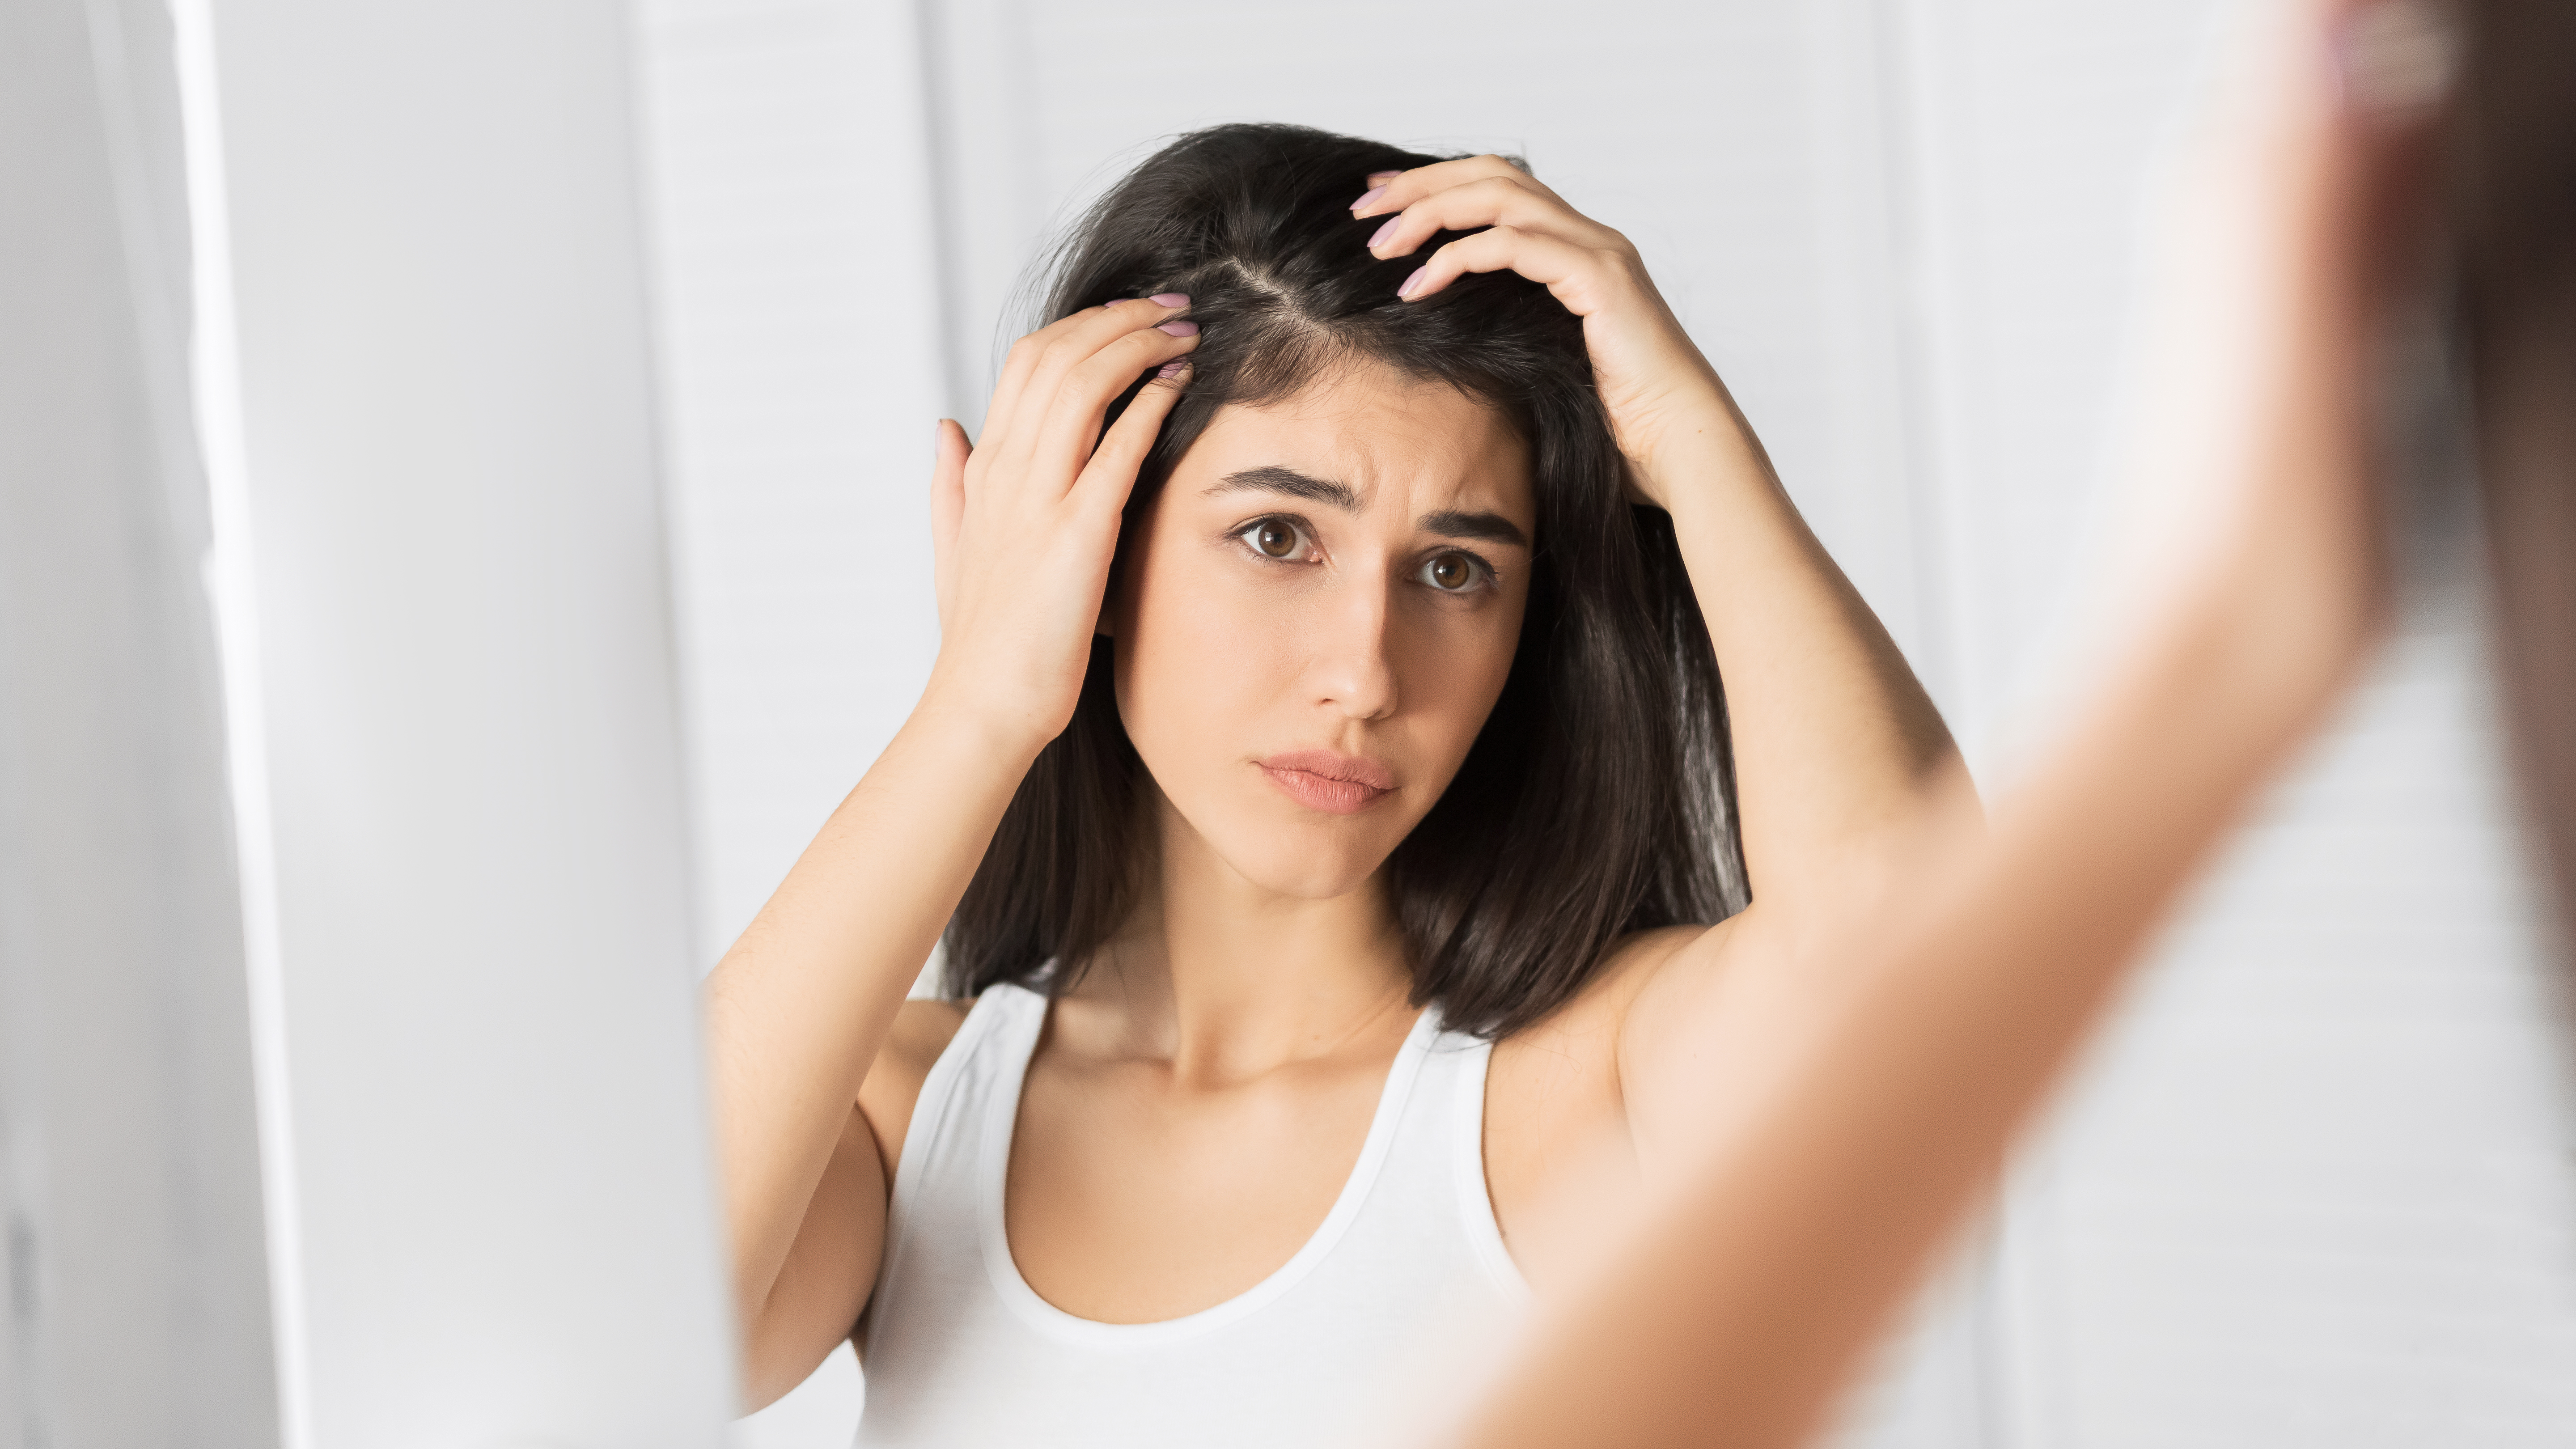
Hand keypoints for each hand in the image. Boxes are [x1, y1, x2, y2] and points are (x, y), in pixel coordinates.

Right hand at [923, 296, 1198, 750]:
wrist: (982, 702)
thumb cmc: (980, 637)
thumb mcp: (954, 546)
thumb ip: (948, 483)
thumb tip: (945, 427)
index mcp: (984, 469)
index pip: (1026, 362)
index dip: (1081, 326)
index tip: (1128, 316)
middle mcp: (1006, 470)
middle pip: (1057, 355)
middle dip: (1119, 318)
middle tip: (1171, 306)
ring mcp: (1039, 498)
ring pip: (1084, 384)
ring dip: (1140, 345)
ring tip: (1184, 330)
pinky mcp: (1076, 533)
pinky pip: (1116, 448)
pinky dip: (1150, 405)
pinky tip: (1181, 383)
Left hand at [1350, 159, 1737, 507]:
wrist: (1678, 448)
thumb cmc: (1612, 425)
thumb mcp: (1538, 364)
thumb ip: (1501, 333)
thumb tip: (1435, 338)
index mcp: (1577, 252)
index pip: (1498, 189)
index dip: (1435, 185)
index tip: (1379, 203)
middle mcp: (1590, 239)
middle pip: (1493, 174)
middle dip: (1421, 184)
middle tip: (1362, 207)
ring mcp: (1599, 253)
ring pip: (1500, 195)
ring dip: (1430, 212)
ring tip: (1379, 246)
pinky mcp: (1599, 278)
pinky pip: (1514, 244)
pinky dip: (1458, 256)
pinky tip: (1417, 286)